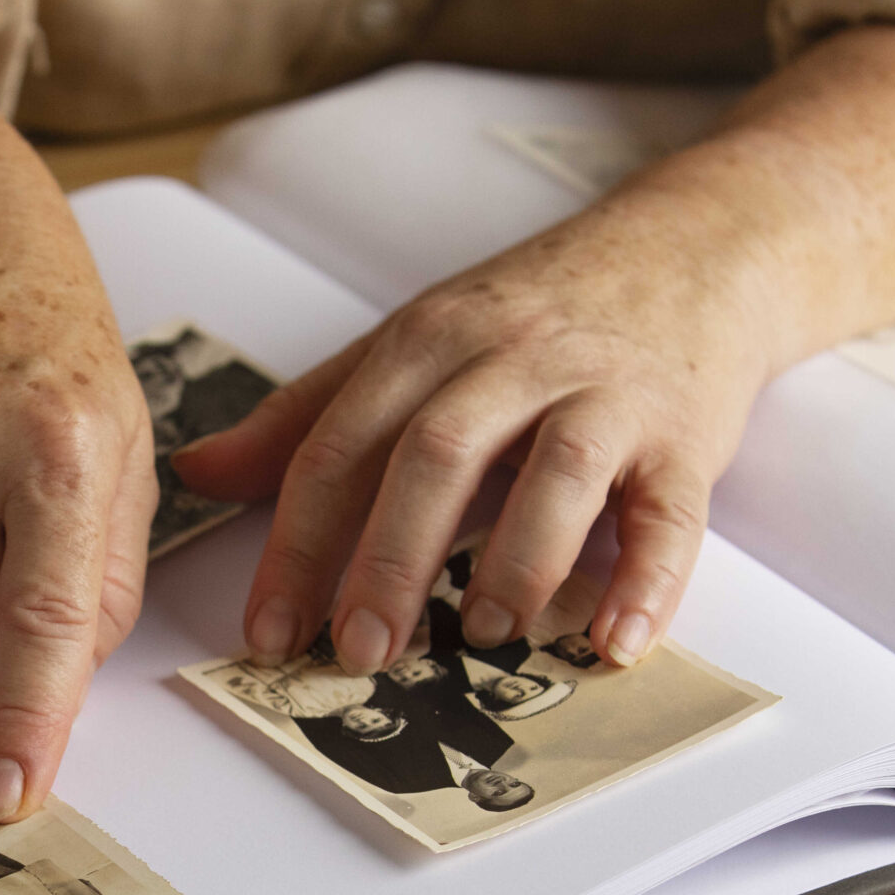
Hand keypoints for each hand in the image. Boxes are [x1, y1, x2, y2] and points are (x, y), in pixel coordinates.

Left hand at [174, 184, 774, 674]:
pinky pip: (669, 512)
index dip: (297, 545)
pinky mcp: (685, 432)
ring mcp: (605, 393)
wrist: (696, 245)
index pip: (342, 446)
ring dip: (516, 563)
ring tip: (486, 635)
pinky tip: (615, 640)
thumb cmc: (537, 311)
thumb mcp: (410, 343)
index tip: (269, 631)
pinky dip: (647, 580)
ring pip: (556, 474)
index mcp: (427, 342)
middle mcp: (512, 360)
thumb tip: (198, 472)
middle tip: (359, 650)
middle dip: (389, 562)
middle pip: (437, 457)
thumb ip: (308, 416)